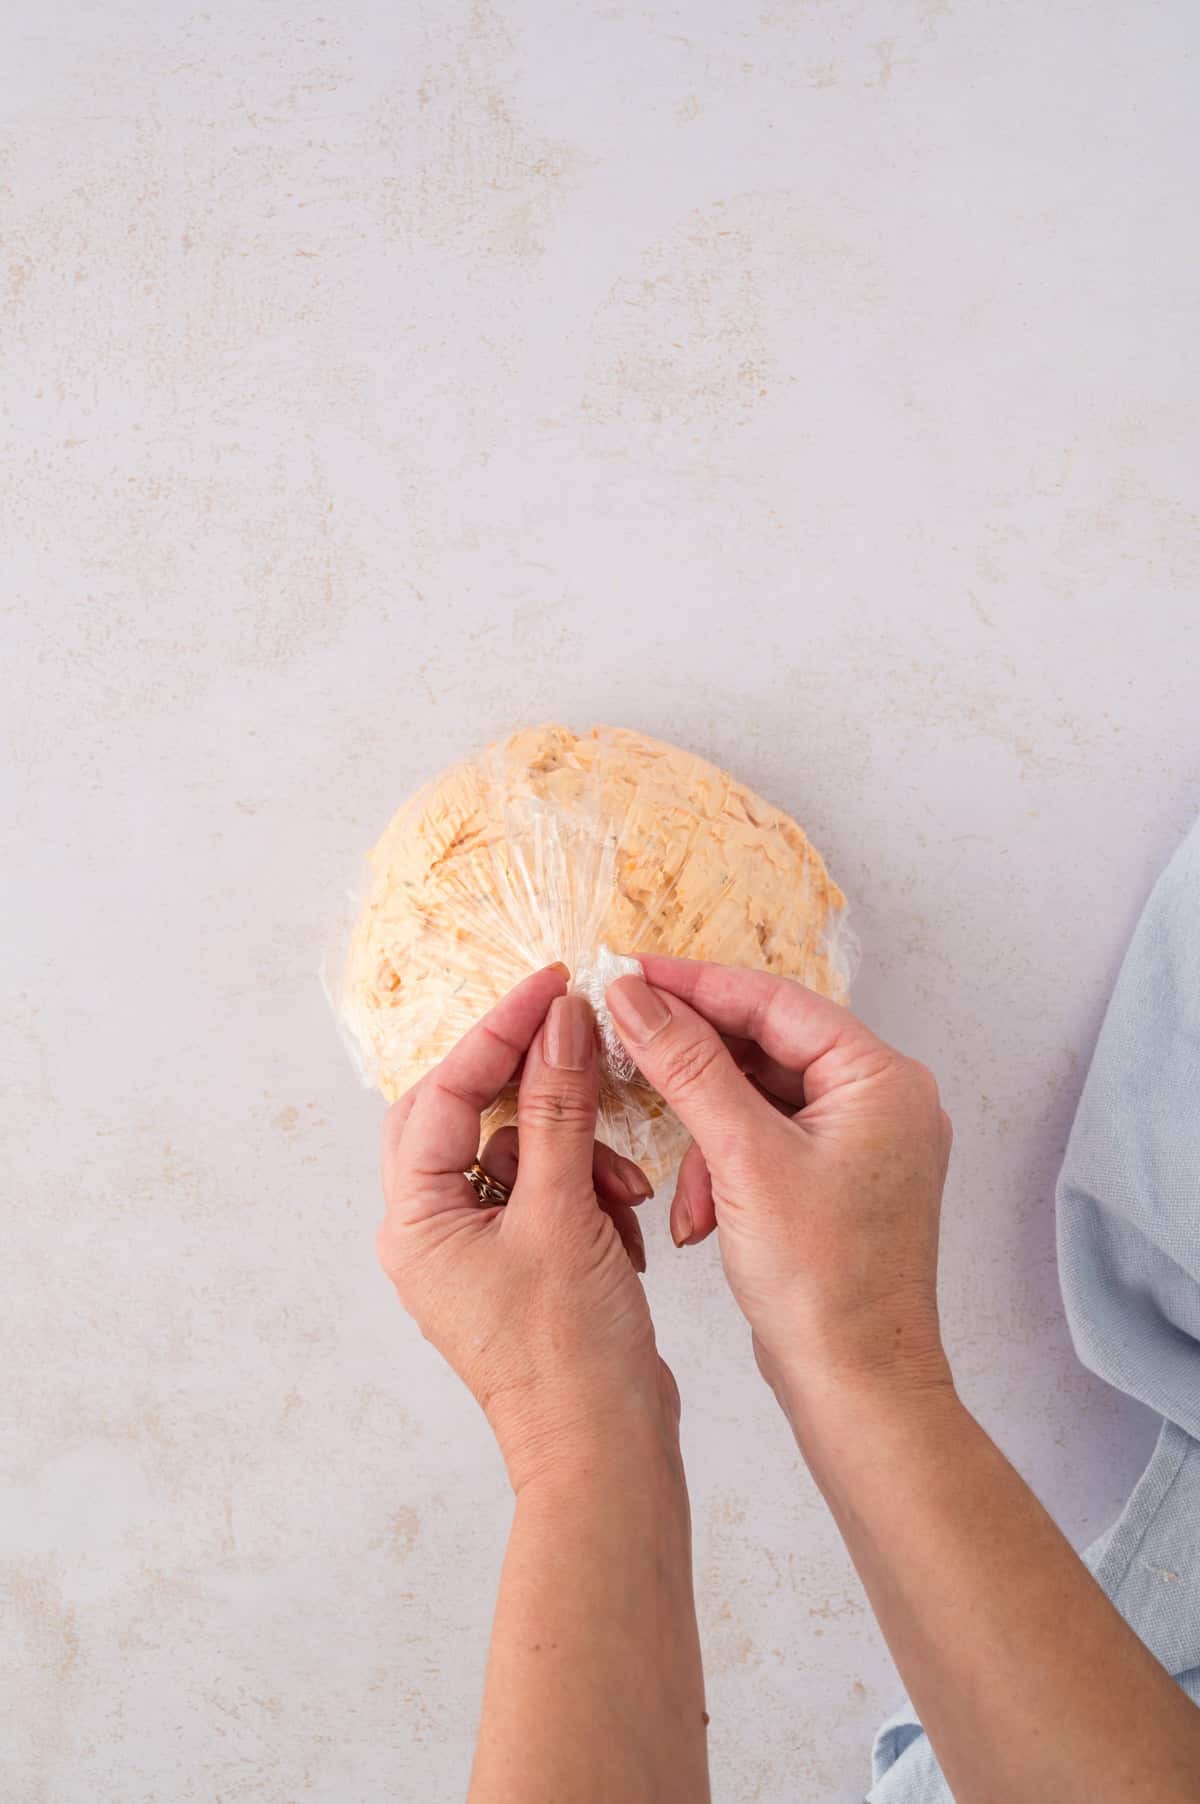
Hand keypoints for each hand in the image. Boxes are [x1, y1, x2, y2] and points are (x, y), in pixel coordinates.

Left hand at [377, 965, 678, 1493]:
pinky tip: (624, 1224)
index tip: (551, 985)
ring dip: (576, 1151)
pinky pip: (546, 1193)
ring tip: (624, 1188)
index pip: (445, 1092)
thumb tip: (558, 1019)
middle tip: (581, 1047)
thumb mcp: (563, 1212)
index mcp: (415, 1218)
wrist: (606, 1454)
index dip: (499, 1031)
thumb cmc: (571, 1351)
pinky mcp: (522, 1264)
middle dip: (533, 1087)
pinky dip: (587, 1191)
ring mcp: (476, 1250)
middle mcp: (432, 1230)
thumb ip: (556, 1107)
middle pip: (469, 1116)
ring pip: (517, 1152)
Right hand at [605, 959, 952, 1409]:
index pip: (774, 1001)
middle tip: (623, 1051)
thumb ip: (687, 1067)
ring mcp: (860, 1142)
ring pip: (755, 1097)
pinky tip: (701, 1219)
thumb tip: (634, 996)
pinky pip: (763, 1141)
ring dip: (705, 1135)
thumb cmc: (825, 1283)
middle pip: (764, 1045)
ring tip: (682, 1191)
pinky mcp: (834, 1179)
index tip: (627, 973)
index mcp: (881, 1079)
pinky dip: (723, 1169)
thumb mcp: (743, 1160)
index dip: (694, 984)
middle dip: (694, 1071)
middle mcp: (881, 1100)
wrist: (858, 1387)